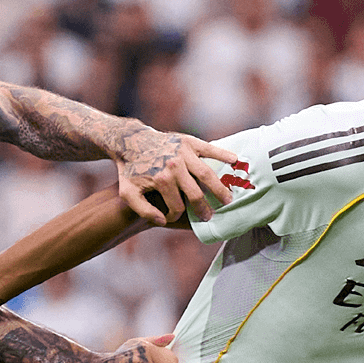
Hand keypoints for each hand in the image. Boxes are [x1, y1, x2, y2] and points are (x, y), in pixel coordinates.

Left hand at [115, 128, 239, 224]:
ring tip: (228, 199)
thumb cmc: (130, 169)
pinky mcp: (189, 142)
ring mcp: (183, 153)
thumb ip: (143, 211)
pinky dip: (224, 154)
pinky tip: (235, 161)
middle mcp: (175, 166)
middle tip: (210, 216)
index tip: (174, 216)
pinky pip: (210, 149)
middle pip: (196, 194)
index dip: (175, 215)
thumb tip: (164, 221)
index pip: (177, 206)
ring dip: (220, 189)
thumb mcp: (128, 193)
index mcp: (161, 180)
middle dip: (203, 208)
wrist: (130, 141)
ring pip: (207, 175)